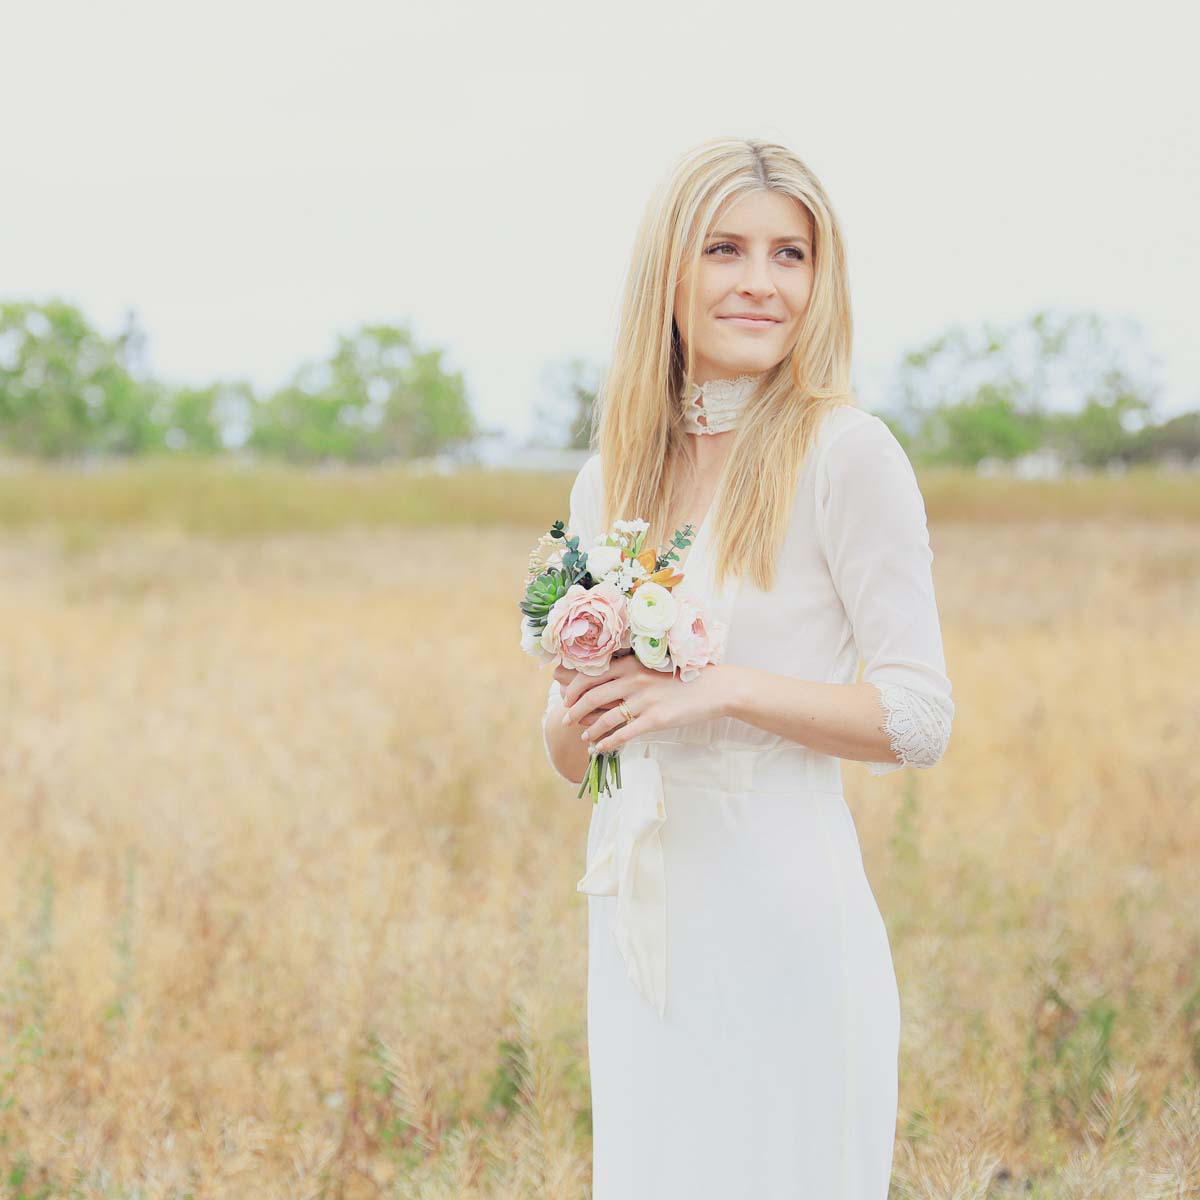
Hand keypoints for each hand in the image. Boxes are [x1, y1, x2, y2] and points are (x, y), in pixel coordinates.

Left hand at [558, 652, 734, 752]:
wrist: (714, 688)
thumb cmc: (683, 677)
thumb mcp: (652, 668)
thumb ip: (628, 674)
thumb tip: (602, 684)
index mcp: (631, 664)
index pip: (590, 675)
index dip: (572, 689)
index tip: (566, 698)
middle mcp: (634, 680)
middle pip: (591, 696)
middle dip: (573, 710)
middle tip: (566, 720)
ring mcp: (644, 700)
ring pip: (605, 717)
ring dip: (589, 729)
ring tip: (584, 735)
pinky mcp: (656, 719)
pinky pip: (623, 733)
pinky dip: (607, 742)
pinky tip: (600, 747)